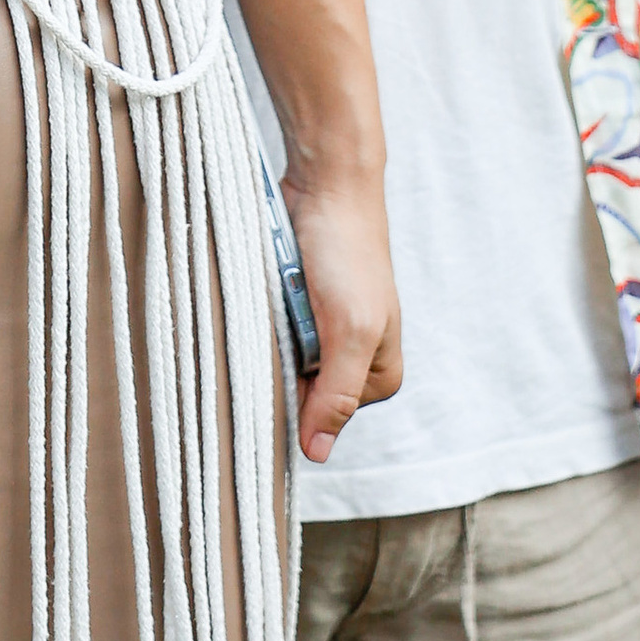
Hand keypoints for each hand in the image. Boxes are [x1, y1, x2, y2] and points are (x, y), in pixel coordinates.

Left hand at [285, 162, 401, 469]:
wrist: (327, 185)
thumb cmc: (347, 253)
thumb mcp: (349, 330)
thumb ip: (336, 394)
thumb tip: (318, 455)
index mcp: (379, 376)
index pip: (321, 418)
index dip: (295, 400)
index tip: (280, 366)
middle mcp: (355, 359)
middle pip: (301, 391)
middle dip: (279, 368)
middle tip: (274, 332)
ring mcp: (327, 332)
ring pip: (282, 361)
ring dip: (266, 343)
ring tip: (270, 312)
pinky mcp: (302, 307)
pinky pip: (272, 332)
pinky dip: (262, 321)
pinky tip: (260, 302)